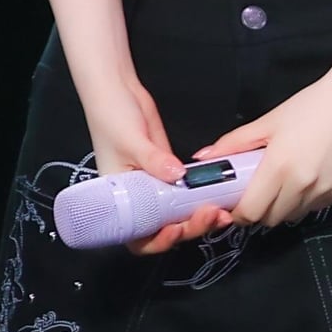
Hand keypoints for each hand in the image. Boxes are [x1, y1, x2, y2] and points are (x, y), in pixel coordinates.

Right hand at [85, 77, 232, 256]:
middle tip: (209, 215)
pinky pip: (184, 190)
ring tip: (220, 212)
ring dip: (198, 215)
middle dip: (188, 228)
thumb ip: (154, 160)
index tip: (176, 230)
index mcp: (119, 200)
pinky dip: (199, 195)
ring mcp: (154, 184)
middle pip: (163, 227)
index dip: (157, 241)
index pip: (137, 236)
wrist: (118, 89)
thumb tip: (178, 176)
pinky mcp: (168, 168)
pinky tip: (216, 194)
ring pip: (177, 212)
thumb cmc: (110, 117)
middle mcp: (137, 198)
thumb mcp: (130, 140)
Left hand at [193, 64, 331, 229]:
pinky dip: (307, 199)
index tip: (236, 202)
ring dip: (284, 205)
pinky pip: (316, 207)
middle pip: (271, 219)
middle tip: (260, 188)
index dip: (239, 212)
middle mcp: (302, 185)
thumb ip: (236, 142)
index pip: (250, 212)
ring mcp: (325, 191)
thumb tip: (203, 157)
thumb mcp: (271, 119)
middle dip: (260, 209)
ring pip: (294, 215)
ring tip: (287, 178)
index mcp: (279, 167)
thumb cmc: (313, 103)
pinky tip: (311, 174)